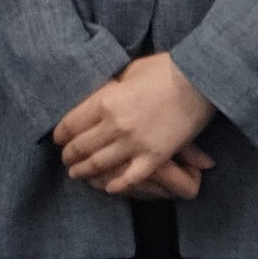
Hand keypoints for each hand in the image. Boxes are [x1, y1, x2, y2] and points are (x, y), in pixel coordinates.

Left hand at [55, 54, 217, 197]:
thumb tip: (101, 95)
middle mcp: (114, 125)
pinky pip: (131, 176)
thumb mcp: (127, 73)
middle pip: (81, 146)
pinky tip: (110, 188)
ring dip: (85, 171)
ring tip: (77, 175)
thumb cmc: (164, 70)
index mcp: (104, 101)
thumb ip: (110, 89)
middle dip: (69, 156)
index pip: (70, 124)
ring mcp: (134, 143)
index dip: (60, 135)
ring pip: (100, 164)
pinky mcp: (155, 156)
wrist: (200, 81)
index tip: (57, 140)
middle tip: (65, 160)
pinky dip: (118, 184)